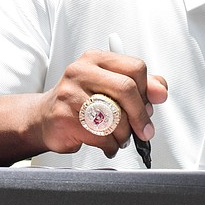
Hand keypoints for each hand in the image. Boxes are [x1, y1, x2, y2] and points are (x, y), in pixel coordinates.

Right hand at [37, 49, 167, 158]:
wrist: (43, 118)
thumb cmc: (80, 101)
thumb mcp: (110, 85)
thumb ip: (140, 85)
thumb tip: (160, 91)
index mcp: (96, 59)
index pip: (135, 68)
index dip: (148, 90)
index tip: (150, 106)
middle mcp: (81, 71)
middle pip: (126, 89)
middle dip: (140, 115)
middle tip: (143, 130)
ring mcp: (70, 93)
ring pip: (115, 116)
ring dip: (123, 134)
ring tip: (119, 137)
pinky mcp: (64, 117)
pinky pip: (100, 135)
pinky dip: (109, 145)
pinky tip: (105, 143)